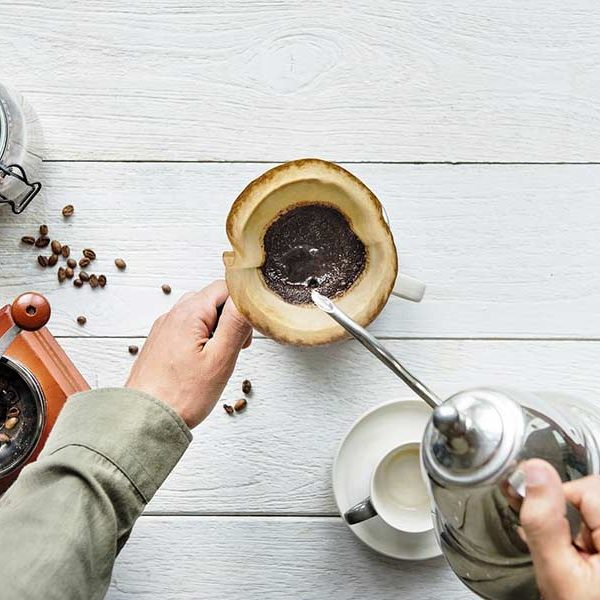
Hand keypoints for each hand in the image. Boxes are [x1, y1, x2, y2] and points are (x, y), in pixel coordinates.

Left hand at [126, 280, 251, 428]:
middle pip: (212, 299)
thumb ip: (236, 324)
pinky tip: (202, 363)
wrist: (144, 420)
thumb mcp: (220, 358)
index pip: (225, 287)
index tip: (248, 330)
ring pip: (200, 315)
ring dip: (216, 330)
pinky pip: (186, 329)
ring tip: (219, 359)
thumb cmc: (181, 395)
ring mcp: (164, 329)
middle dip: (231, 318)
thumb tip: (247, 299)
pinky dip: (201, 339)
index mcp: (189, 313)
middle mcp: (173, 315)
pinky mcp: (160, 343)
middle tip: (237, 347)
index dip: (243, 305)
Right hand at [519, 459, 599, 599]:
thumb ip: (544, 521)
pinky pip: (598, 520)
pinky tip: (587, 557)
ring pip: (597, 505)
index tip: (552, 530)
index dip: (559, 503)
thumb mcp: (558, 574)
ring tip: (579, 557)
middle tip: (568, 550)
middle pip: (593, 492)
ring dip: (581, 525)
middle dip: (572, 515)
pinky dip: (590, 534)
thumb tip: (533, 471)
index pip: (586, 486)